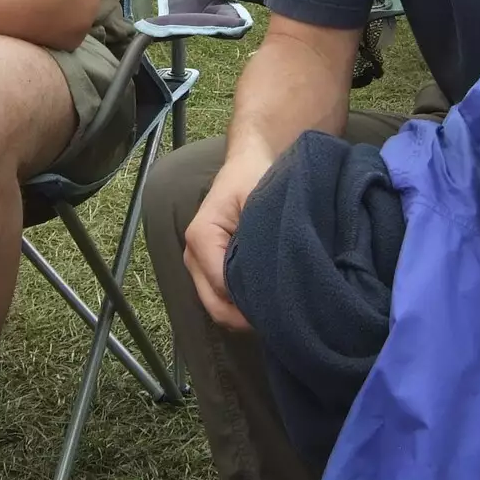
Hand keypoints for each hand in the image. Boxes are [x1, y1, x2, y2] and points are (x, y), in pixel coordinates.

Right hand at [183, 145, 275, 331]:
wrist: (247, 164)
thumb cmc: (253, 177)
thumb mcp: (260, 201)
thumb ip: (261, 239)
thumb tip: (272, 282)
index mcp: (201, 237)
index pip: (223, 287)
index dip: (253, 301)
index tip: (287, 303)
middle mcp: (192, 255)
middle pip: (217, 306)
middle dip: (248, 316)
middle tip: (286, 315)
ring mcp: (197, 266)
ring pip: (218, 308)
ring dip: (245, 313)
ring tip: (278, 308)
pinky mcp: (206, 271)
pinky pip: (222, 300)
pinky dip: (242, 306)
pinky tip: (266, 299)